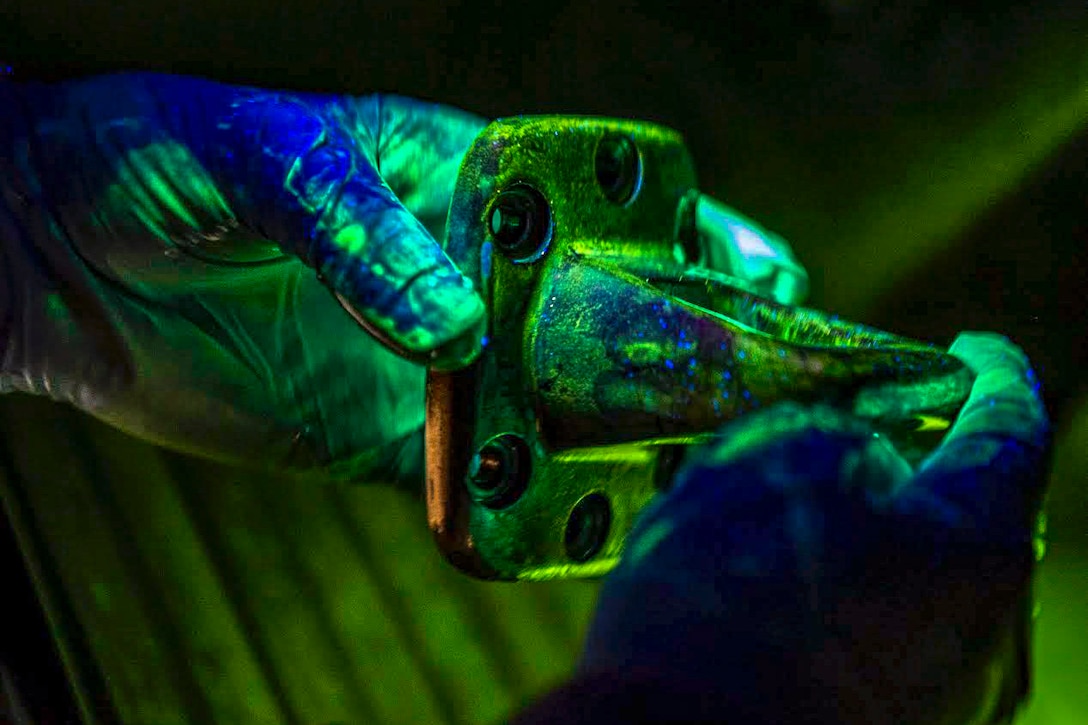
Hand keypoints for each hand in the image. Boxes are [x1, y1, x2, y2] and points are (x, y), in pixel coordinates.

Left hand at [0, 72, 809, 483]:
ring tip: (689, 469)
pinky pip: (481, 478)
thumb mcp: (259, 158)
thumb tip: (458, 325)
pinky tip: (578, 524)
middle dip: (684, 350)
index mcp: (460, 185)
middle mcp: (469, 277)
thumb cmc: (155, 161)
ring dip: (621, 438)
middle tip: (755, 392)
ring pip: (560, 406)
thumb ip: (362, 232)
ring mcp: (439, 363)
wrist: (58, 263)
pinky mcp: (393, 438)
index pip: (602, 206)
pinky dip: (527, 506)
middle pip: (607, 314)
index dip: (691, 235)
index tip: (757, 278)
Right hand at [566, 332, 1049, 723]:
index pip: (1011, 428)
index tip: (973, 349)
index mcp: (978, 543)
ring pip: (928, 581)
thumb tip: (848, 455)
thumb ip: (828, 437)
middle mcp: (989, 629)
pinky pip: (891, 637)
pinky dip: (854, 596)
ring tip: (799, 513)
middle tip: (866, 432)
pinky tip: (784, 587)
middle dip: (920, 466)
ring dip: (878, 536)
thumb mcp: (766, 466)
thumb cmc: (726, 609)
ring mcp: (948, 692)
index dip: (993, 374)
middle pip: (972, 515)